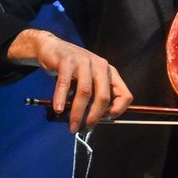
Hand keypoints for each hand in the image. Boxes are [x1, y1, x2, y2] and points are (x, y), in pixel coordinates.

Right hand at [7, 29, 132, 131]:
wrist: (52, 49)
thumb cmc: (72, 70)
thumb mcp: (89, 81)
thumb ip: (94, 97)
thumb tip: (95, 122)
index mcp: (110, 73)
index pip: (125, 95)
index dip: (118, 111)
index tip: (104, 121)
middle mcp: (101, 66)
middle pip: (104, 97)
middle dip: (95, 117)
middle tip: (86, 129)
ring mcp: (84, 62)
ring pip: (85, 93)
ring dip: (78, 113)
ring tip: (72, 126)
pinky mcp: (67, 61)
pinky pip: (65, 84)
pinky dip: (61, 99)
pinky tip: (58, 109)